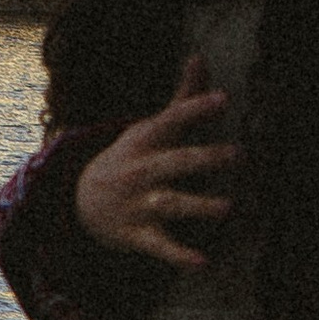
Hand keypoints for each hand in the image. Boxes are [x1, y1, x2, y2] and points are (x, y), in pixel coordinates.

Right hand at [76, 55, 236, 270]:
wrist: (79, 202)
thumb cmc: (131, 159)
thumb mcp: (148, 129)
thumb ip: (181, 98)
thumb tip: (200, 57)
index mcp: (146, 141)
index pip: (172, 121)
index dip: (197, 109)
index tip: (224, 99)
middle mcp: (142, 171)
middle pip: (176, 162)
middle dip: (205, 158)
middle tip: (239, 154)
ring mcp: (139, 204)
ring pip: (171, 204)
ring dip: (199, 206)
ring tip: (227, 208)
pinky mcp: (138, 235)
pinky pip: (160, 247)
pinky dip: (179, 256)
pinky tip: (202, 262)